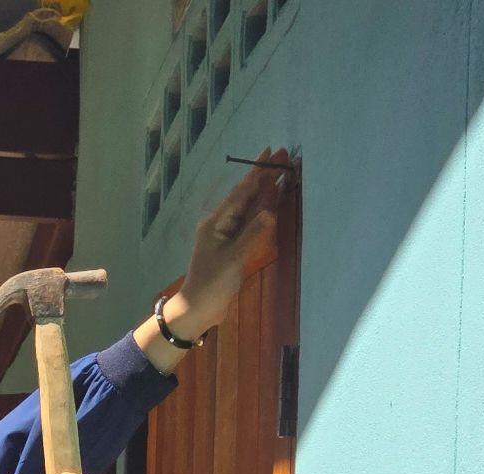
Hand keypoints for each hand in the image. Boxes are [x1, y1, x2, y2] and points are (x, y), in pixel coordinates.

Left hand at [171, 147, 290, 336]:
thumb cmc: (211, 284)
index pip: (241, 192)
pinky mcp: (233, 248)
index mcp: (216, 223)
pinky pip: (250, 224)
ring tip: (283, 174)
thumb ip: (252, 234)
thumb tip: (270, 212)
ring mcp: (227, 236)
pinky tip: (273, 203)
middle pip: (247, 196)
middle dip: (265, 177)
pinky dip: (263, 212)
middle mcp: (221, 225)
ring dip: (266, 192)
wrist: (198, 310)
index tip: (272, 153)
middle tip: (284, 157)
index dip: (257, 173)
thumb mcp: (233, 258)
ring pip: (250, 208)